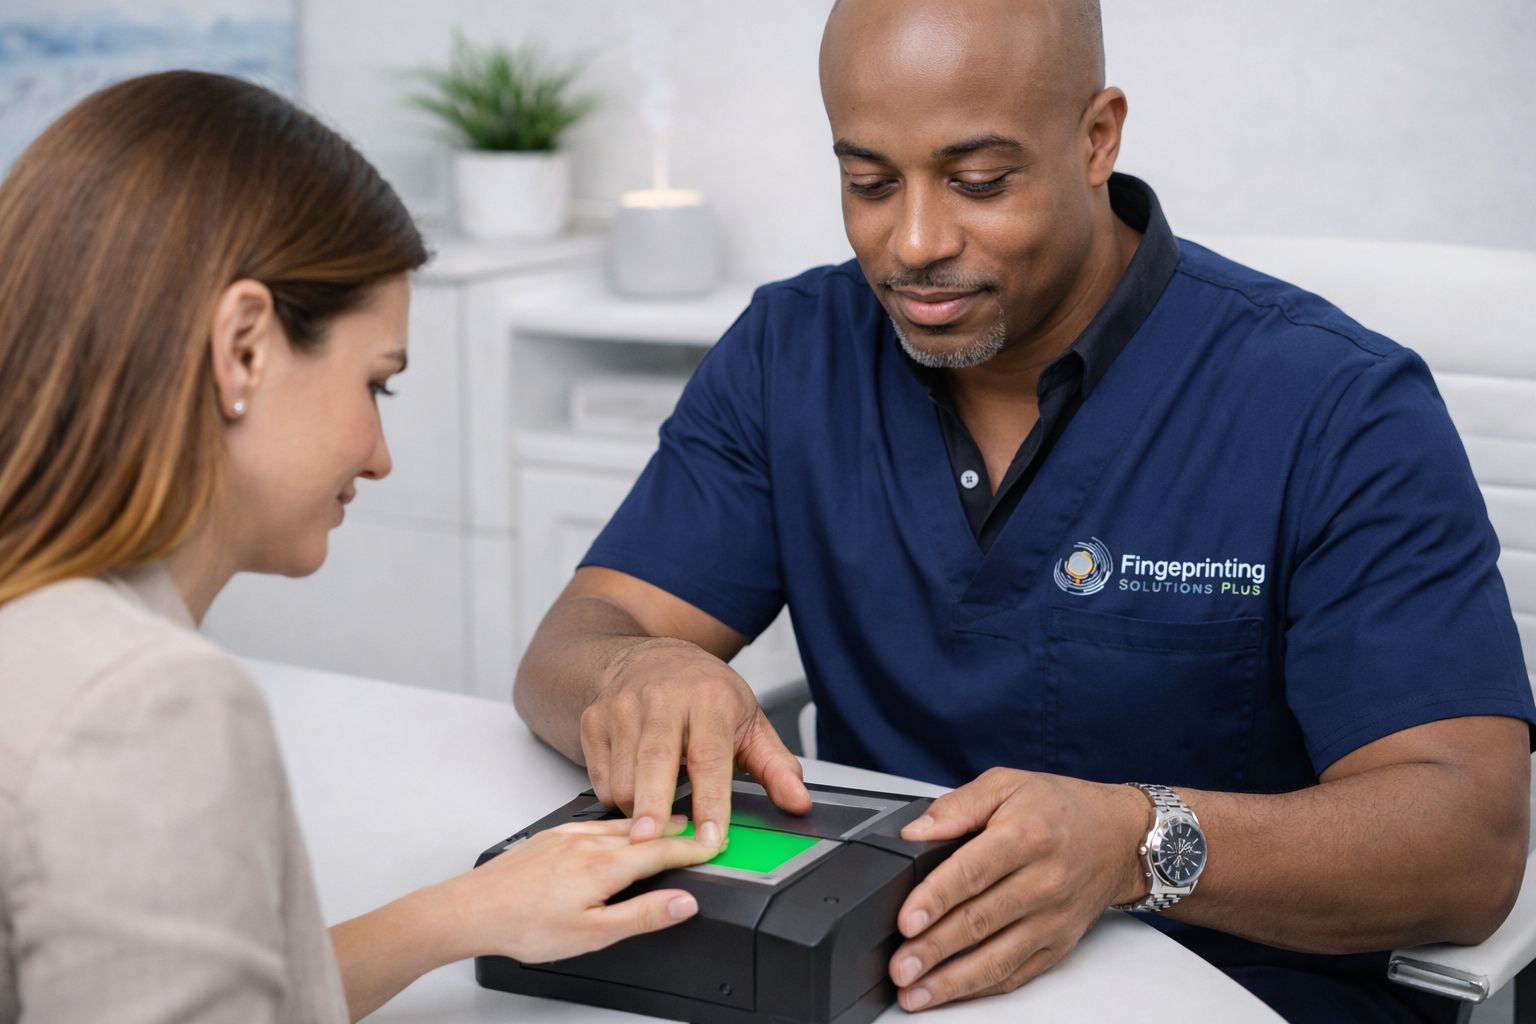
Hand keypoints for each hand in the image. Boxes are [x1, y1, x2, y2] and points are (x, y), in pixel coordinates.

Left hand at [446, 817, 715, 962]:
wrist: (471, 909)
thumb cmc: (525, 926)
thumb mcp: (592, 934)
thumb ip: (642, 916)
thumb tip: (683, 902)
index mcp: (604, 866)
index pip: (662, 852)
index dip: (692, 848)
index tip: (714, 843)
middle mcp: (588, 842)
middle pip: (644, 831)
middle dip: (675, 829)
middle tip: (701, 826)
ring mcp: (566, 835)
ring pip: (619, 824)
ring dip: (648, 824)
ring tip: (667, 823)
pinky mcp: (549, 836)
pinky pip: (594, 823)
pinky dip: (617, 824)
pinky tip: (615, 830)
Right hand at [580, 636, 809, 848]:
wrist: (652, 656)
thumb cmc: (704, 693)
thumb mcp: (749, 723)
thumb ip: (775, 767)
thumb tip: (798, 802)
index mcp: (708, 699)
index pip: (709, 757)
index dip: (711, 802)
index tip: (711, 838)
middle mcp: (662, 699)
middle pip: (655, 764)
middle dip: (654, 809)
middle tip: (656, 846)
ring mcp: (622, 708)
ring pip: (623, 778)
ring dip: (639, 812)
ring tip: (659, 818)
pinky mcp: (594, 721)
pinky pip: (600, 779)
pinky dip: (618, 799)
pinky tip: (637, 791)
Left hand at [889, 768, 1149, 1009]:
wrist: (1119, 837)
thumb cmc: (1060, 809)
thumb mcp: (1006, 785)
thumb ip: (957, 806)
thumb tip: (914, 831)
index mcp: (1026, 836)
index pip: (973, 873)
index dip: (936, 899)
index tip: (905, 920)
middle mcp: (1043, 882)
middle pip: (980, 921)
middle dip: (934, 949)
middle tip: (899, 967)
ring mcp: (1052, 919)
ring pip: (997, 958)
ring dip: (952, 981)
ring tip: (915, 993)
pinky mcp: (1058, 944)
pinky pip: (1016, 973)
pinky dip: (980, 988)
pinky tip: (950, 993)